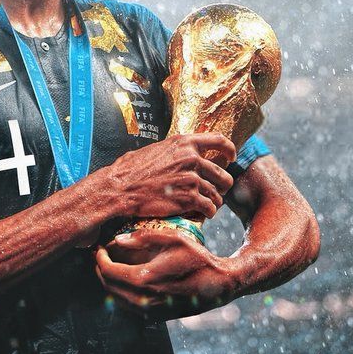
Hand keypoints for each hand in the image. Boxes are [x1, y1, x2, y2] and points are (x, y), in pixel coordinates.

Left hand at [94, 228, 237, 318]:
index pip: (108, 271)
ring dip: (109, 282)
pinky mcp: (155, 317)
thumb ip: (143, 238)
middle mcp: (143, 299)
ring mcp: (149, 311)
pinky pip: (128, 307)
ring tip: (110, 265)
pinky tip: (125, 280)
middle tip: (100, 255)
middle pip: (108, 287)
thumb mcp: (172, 238)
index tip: (99, 247)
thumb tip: (118, 239)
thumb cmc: (196, 258)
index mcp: (144, 279)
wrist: (217, 285)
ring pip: (116, 300)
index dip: (99, 257)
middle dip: (100, 269)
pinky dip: (120, 294)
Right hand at [106, 133, 235, 221]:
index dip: (230, 150)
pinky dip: (208, 212)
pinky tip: (201, 213)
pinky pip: (210, 208)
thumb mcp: (158, 149)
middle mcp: (191, 158)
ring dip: (214, 201)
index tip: (231, 158)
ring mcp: (191, 178)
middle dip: (222, 185)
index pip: (219, 140)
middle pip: (223, 174)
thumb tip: (187, 152)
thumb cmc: (134, 169)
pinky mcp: (188, 198)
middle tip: (216, 191)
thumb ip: (177, 150)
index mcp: (184, 142)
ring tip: (206, 204)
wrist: (122, 187)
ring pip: (217, 194)